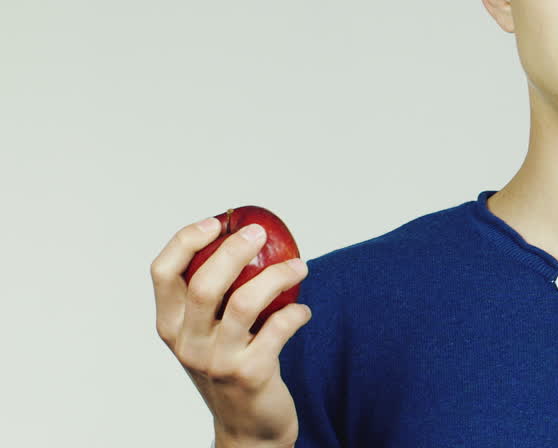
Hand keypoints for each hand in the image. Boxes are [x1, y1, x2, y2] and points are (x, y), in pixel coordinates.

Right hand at [151, 217, 311, 447]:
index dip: (185, 241)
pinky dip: (296, 312)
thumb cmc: (228, 367)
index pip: (161, 273)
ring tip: (300, 266)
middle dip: (233, 250)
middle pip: (204, 283)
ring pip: (245, 303)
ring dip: (277, 276)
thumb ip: (212, 296)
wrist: (247, 428)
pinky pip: (279, 329)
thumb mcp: (207, 334)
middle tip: (260, 233)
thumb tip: (244, 236)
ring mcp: (216, 361)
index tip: (216, 222)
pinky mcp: (250, 374)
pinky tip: (302, 310)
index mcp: (170, 326)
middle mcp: (187, 343)